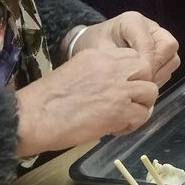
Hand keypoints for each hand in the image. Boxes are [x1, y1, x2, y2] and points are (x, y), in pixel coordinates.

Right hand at [15, 47, 158, 155]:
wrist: (34, 117)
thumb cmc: (45, 99)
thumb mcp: (74, 71)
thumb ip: (96, 73)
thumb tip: (110, 86)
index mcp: (98, 56)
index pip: (131, 56)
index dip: (131, 72)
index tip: (123, 85)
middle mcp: (112, 68)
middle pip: (145, 69)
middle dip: (141, 84)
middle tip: (129, 99)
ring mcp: (119, 88)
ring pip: (150, 91)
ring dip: (141, 105)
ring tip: (125, 115)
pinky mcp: (120, 111)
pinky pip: (142, 115)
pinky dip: (133, 123)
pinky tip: (118, 128)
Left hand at [69, 12, 180, 86]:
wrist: (91, 43)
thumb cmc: (93, 45)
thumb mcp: (99, 52)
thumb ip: (118, 61)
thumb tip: (138, 75)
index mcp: (133, 21)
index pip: (149, 42)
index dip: (147, 63)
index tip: (139, 79)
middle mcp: (150, 27)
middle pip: (168, 46)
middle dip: (157, 66)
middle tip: (142, 80)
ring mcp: (157, 38)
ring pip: (172, 57)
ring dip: (160, 73)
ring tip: (143, 82)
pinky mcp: (160, 49)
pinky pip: (169, 64)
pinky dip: (160, 75)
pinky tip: (144, 80)